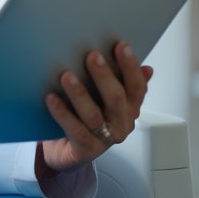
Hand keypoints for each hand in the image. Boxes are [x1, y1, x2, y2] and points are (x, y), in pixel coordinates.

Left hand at [40, 42, 151, 175]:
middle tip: (91, 56)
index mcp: (129, 108)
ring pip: (94, 115)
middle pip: (117, 99)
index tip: (121, 45)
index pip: (136, 86)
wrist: (67, 152)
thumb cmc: (85, 119)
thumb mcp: (103, 99)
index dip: (130, 67)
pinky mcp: (86, 149)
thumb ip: (119, 82)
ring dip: (80, 93)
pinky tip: (51, 98)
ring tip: (66, 76)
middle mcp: (121, 124)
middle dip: (104, 76)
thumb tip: (147, 68)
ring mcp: (105, 139)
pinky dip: (62, 113)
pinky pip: (74, 130)